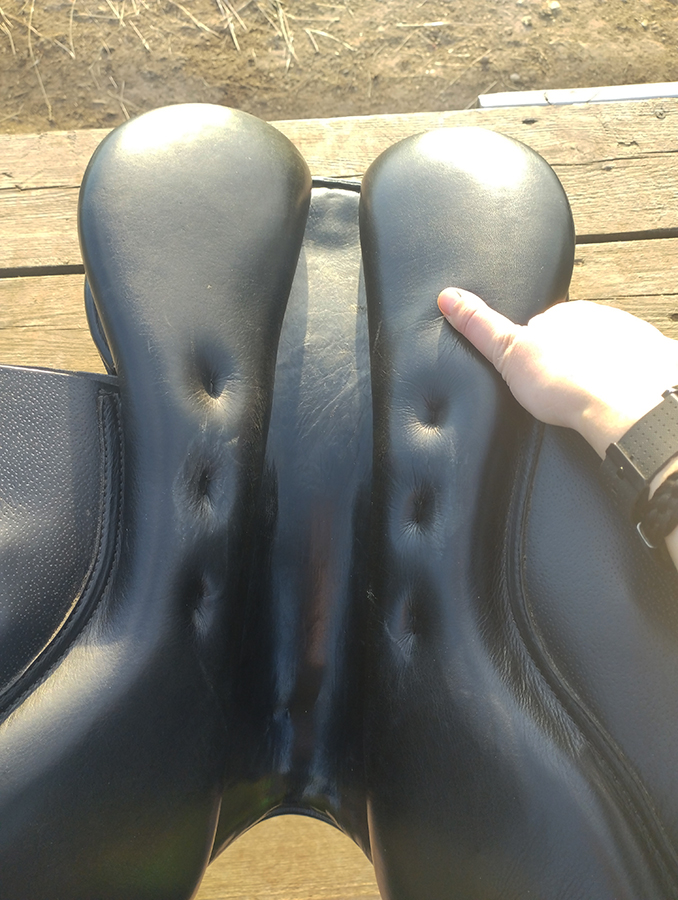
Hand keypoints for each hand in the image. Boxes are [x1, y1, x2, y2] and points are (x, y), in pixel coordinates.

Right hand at [437, 288, 677, 458]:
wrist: (625, 404)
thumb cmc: (567, 382)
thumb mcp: (509, 353)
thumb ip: (479, 326)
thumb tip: (447, 297)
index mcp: (563, 314)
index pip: (543, 325)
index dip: (534, 353)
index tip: (533, 376)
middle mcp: (599, 318)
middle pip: (576, 338)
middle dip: (566, 360)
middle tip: (556, 391)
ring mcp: (629, 336)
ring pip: (607, 352)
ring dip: (597, 370)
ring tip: (585, 401)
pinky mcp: (653, 358)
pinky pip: (634, 367)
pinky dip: (624, 382)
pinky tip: (613, 402)